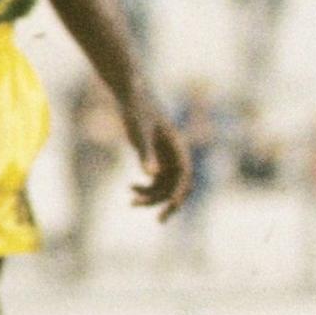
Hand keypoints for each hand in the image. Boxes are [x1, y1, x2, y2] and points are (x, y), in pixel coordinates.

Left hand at [123, 99, 190, 221]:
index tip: (172, 207)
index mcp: (178, 146)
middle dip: (170, 203)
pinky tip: (130, 188)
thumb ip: (146, 154)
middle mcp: (176, 153)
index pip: (185, 174)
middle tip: (160, 221)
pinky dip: (145, 187)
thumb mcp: (139, 131)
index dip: (181, 192)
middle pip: (180, 184)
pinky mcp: (156, 156)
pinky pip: (156, 179)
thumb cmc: (137, 109)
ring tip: (131, 201)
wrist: (132, 94)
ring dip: (152, 196)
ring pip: (166, 184)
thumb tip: (151, 175)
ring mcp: (167, 156)